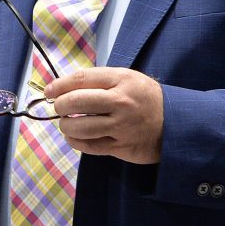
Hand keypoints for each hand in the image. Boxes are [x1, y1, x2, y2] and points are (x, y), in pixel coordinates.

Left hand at [45, 67, 163, 163]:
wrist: (175, 123)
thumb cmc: (145, 97)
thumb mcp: (127, 78)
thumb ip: (100, 81)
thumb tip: (64, 86)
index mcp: (121, 80)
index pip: (81, 79)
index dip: (60, 85)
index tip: (49, 91)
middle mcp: (120, 102)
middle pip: (76, 102)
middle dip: (60, 105)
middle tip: (58, 107)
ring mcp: (120, 126)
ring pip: (79, 127)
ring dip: (66, 126)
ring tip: (66, 123)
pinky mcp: (121, 147)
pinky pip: (89, 146)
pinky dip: (75, 142)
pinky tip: (74, 137)